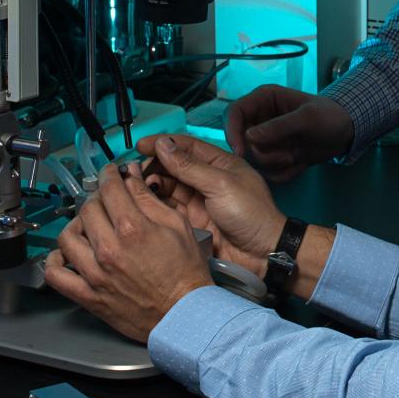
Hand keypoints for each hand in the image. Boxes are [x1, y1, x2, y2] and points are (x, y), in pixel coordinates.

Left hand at [44, 163, 210, 343]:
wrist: (183, 314)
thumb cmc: (185, 273)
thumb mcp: (177, 226)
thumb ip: (149, 199)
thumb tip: (132, 178)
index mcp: (133, 229)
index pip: (110, 188)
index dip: (110, 174)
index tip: (112, 174)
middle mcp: (109, 249)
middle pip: (88, 208)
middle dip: (98, 197)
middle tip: (107, 199)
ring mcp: (95, 274)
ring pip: (67, 235)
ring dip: (76, 224)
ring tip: (88, 225)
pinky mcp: (89, 295)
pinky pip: (56, 275)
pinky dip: (55, 261)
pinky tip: (67, 253)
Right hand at [136, 134, 284, 277]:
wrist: (263, 253)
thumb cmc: (252, 214)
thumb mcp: (220, 184)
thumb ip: (189, 167)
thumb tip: (163, 145)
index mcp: (220, 164)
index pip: (186, 146)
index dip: (163, 143)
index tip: (141, 145)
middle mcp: (208, 180)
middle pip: (174, 166)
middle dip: (154, 165)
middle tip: (135, 170)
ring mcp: (200, 201)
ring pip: (169, 187)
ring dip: (153, 184)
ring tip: (138, 186)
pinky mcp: (193, 221)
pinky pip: (170, 208)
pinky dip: (156, 204)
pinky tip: (145, 202)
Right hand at [225, 87, 354, 181]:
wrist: (345, 133)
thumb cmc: (328, 116)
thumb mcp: (307, 119)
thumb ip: (278, 127)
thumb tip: (249, 136)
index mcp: (263, 100)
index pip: (234, 113)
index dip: (231, 131)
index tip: (240, 151)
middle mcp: (259, 119)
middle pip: (240, 140)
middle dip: (261, 153)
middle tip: (285, 156)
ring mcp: (266, 139)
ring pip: (253, 158)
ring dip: (274, 163)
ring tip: (295, 156)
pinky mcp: (274, 155)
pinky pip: (267, 170)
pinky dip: (282, 171)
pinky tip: (298, 164)